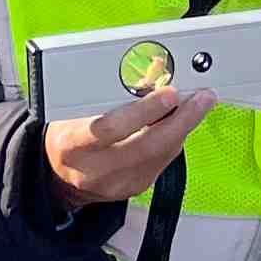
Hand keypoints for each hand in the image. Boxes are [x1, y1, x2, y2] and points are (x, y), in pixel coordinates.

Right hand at [41, 85, 214, 206]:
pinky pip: (162, 162)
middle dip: (181, 119)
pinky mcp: (134, 188)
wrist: (59, 177)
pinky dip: (174, 139)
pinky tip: (181, 124)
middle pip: (147, 145)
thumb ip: (108, 94)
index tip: (169, 93)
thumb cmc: (68, 134)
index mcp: (73, 145)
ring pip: (161, 155)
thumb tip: (151, 72)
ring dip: (184, 127)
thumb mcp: (73, 110)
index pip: (110, 129)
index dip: (143, 111)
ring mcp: (117, 184)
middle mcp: (96, 169)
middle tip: (202, 97)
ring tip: (199, 103)